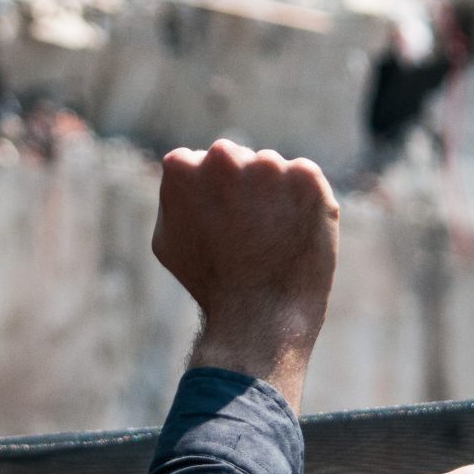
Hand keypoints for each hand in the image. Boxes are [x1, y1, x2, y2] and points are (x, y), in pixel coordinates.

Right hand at [153, 139, 338, 409]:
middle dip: (245, 188)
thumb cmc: (209, 284)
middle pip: (239, 160)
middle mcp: (223, 157)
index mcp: (182, 167)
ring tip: (272, 240)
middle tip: (249, 233)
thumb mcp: (167, 239)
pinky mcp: (306, 176)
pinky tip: (295, 235)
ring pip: (273, 170)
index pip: (201, 162)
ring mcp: (267, 165)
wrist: (259, 315)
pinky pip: (306, 180)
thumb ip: (173, 197)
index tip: (222, 224)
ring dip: (276, 195)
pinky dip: (306, 203)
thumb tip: (182, 172)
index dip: (214, 196)